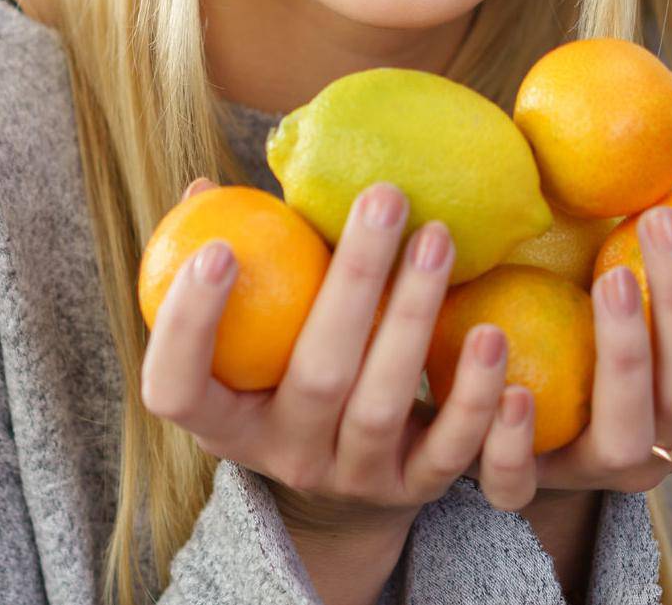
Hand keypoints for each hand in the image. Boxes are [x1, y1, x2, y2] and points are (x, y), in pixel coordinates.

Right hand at [139, 179, 537, 523]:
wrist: (353, 477)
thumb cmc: (293, 369)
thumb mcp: (254, 335)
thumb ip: (234, 264)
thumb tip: (205, 185)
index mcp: (227, 420)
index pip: (179, 389)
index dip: (188, 328)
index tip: (219, 248)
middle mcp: (285, 455)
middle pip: (316, 375)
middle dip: (353, 279)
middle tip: (386, 196)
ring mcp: (353, 477)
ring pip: (382, 405)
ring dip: (414, 315)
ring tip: (438, 239)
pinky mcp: (416, 486)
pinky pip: (452, 447)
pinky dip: (475, 394)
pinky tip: (491, 335)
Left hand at [530, 186, 671, 493]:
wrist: (528, 403)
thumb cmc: (609, 319)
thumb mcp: (656, 284)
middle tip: (662, 219)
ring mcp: (607, 471)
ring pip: (627, 433)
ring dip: (624, 352)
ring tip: (611, 277)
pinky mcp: (533, 484)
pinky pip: (521, 479)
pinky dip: (516, 436)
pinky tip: (509, 385)